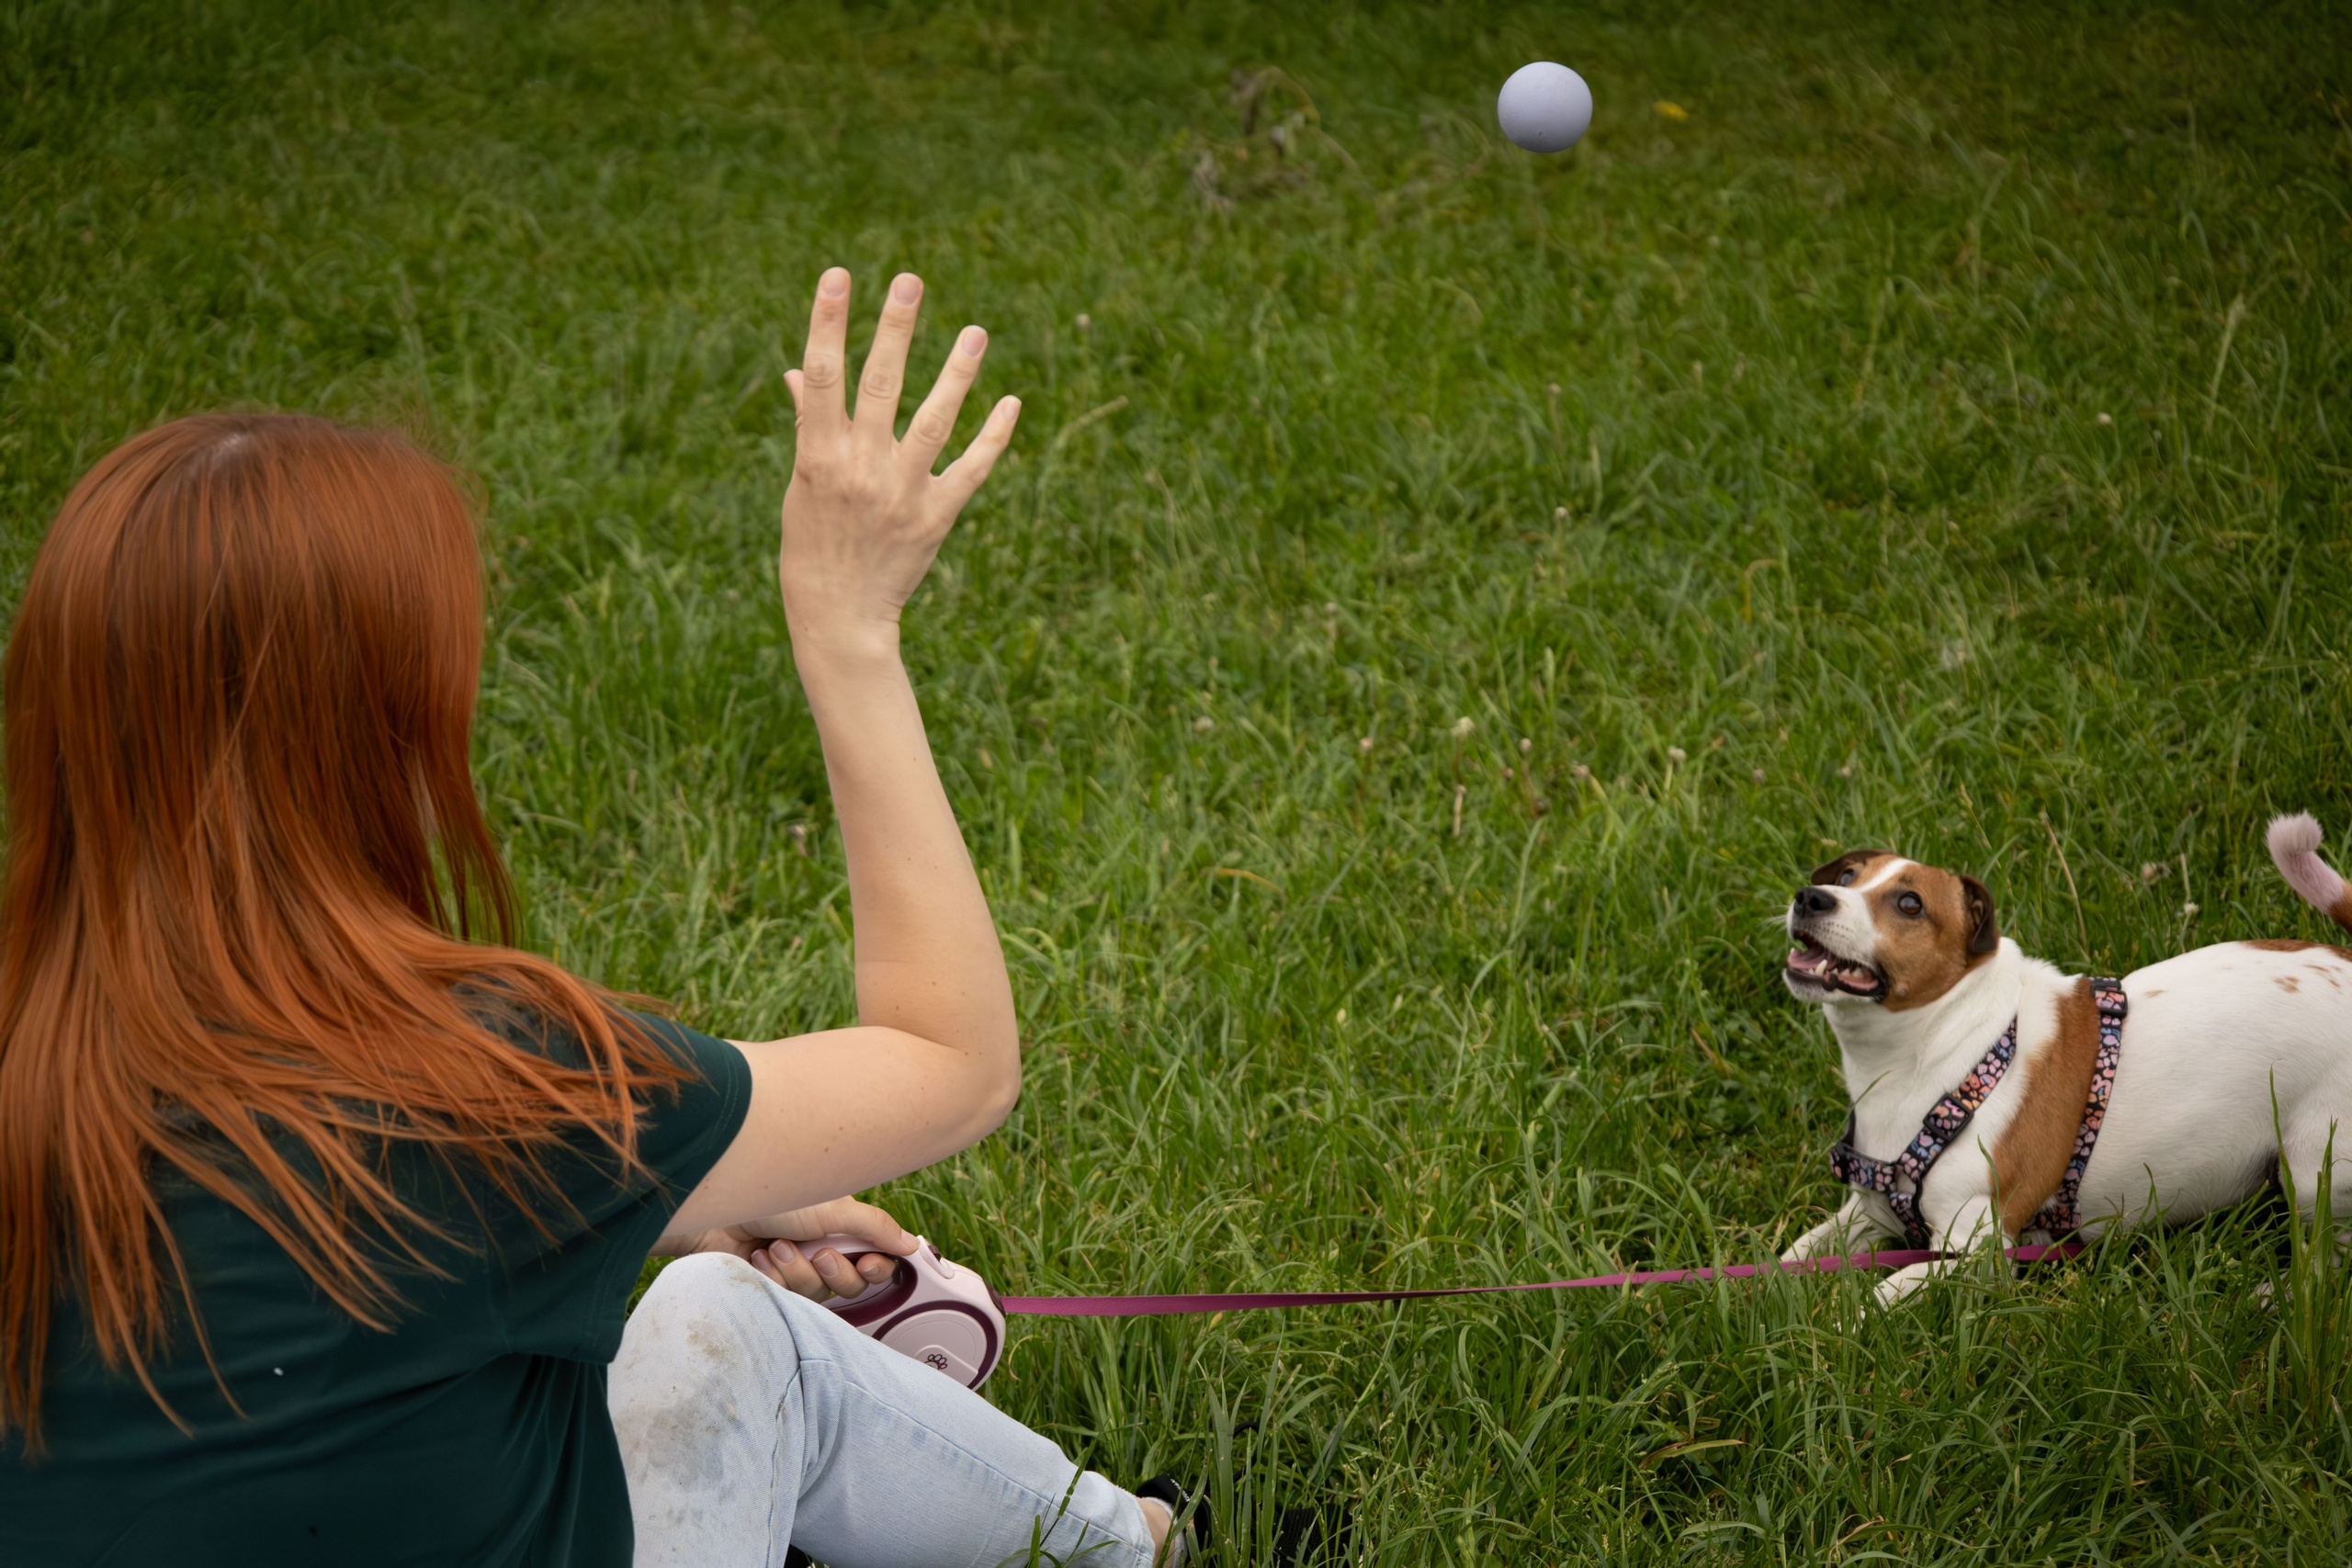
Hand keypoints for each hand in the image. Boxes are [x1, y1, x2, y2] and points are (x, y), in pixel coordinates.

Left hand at [657, 1196, 915, 1302]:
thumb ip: (873, 1227)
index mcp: (839, 1223)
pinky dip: (773, 1279)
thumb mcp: (830, 1206)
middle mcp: (819, 1245)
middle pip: (851, 1284)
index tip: (869, 1264)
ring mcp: (793, 1266)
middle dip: (835, 1271)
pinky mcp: (767, 1284)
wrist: (712, 1207)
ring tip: (773, 1245)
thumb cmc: (770, 1193)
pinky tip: (756, 1257)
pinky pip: (787, 1301)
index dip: (876, 1267)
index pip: (875, 1257)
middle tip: (819, 1253)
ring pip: (818, 1294)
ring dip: (797, 1270)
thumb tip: (911, 1244)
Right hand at [780, 267, 1019, 650]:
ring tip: (976, 332)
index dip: (827, 323)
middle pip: (881, 384)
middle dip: (895, 329)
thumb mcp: (800, 485)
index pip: (821, 376)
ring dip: (957, 374)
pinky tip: (1011, 403)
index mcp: (819, 455)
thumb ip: (808, 427)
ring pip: (934, 420)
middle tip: (910, 281)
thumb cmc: (813, 543)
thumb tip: (798, 373)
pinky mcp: (936, 516)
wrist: (839, 615)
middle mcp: (861, 467)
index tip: (837, 275)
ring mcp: (902, 491)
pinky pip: (971, 469)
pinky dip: (993, 436)